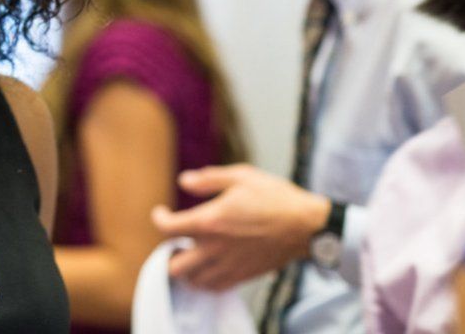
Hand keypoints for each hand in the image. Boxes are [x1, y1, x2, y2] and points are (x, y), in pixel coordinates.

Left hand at [150, 164, 329, 290]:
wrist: (306, 225)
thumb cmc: (275, 198)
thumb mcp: (240, 177)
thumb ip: (208, 179)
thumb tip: (183, 181)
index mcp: (209, 222)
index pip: (168, 229)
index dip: (159, 219)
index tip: (161, 212)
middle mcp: (214, 248)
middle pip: (175, 266)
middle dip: (169, 253)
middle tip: (177, 240)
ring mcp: (229, 265)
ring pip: (193, 281)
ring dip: (186, 268)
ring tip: (191, 253)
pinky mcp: (243, 275)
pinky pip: (215, 287)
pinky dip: (205, 280)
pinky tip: (208, 265)